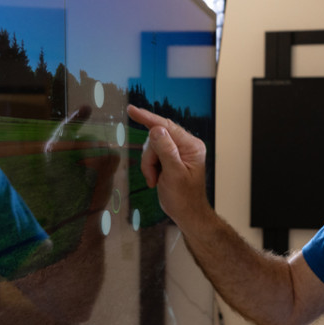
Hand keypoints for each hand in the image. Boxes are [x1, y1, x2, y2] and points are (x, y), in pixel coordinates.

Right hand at [127, 104, 209, 229]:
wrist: (187, 214)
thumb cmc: (184, 198)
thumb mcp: (174, 174)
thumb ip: (165, 151)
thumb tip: (156, 130)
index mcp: (191, 146)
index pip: (167, 126)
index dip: (148, 118)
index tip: (132, 110)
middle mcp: (186, 145)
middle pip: (156, 137)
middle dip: (150, 157)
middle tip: (153, 175)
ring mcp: (178, 151)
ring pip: (151, 147)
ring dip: (149, 164)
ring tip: (155, 179)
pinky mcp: (170, 158)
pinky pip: (152, 155)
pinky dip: (150, 167)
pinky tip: (156, 179)